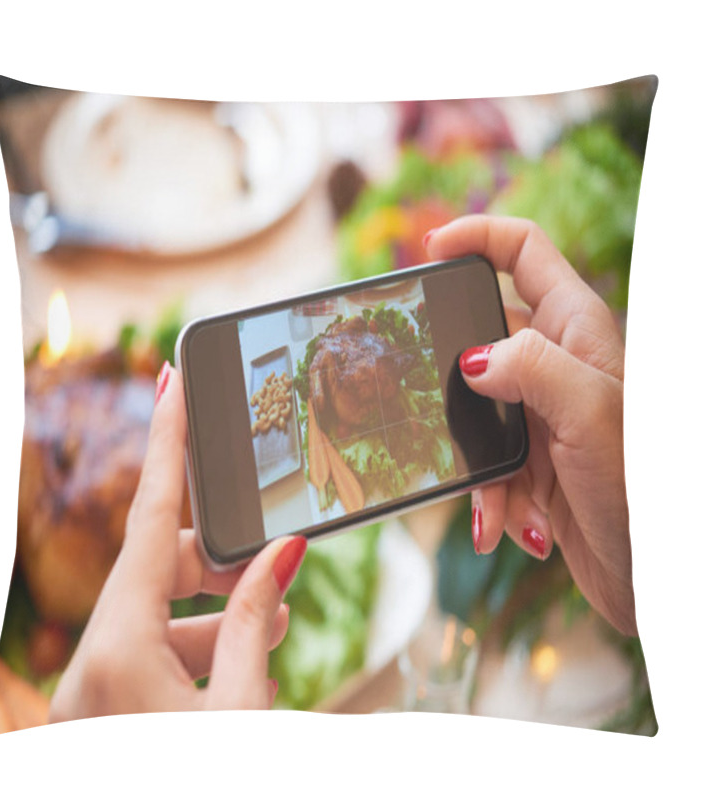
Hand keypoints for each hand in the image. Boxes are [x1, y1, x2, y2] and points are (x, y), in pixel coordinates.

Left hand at [49, 362, 306, 720]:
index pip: (151, 517)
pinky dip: (200, 648)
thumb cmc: (200, 794)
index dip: (168, 440)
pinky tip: (245, 665)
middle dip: (221, 558)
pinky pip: (152, 652)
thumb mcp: (240, 710)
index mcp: (118, 648)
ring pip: (158, 613)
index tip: (172, 380)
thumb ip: (255, 624)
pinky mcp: (107, 706)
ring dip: (219, 613)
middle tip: (274, 555)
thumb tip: (284, 552)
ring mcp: (95, 684)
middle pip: (160, 566)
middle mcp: (94, 658)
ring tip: (275, 621)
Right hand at [426, 215, 636, 635]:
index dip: (477, 237)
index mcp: (579, 330)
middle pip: (483, 335)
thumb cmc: (643, 490)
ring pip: (475, 408)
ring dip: (476, 458)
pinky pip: (485, 459)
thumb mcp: (589, 413)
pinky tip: (509, 525)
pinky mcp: (532, 459)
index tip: (430, 248)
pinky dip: (489, 494)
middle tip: (432, 400)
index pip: (525, 253)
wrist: (654, 577)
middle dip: (455, 374)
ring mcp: (542, 412)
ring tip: (503, 501)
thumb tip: (471, 357)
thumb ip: (532, 366)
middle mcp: (558, 364)